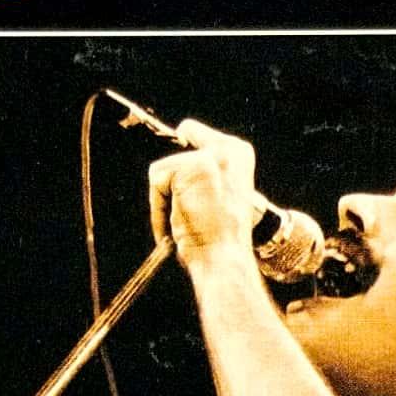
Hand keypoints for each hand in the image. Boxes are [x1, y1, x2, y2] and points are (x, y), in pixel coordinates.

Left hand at [148, 120, 257, 267]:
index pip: (197, 135)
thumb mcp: (217, 199)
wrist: (224, 260)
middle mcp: (228, 149)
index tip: (183, 134)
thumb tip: (179, 149)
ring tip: (186, 224)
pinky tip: (179, 224)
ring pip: (163, 172)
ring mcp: (210, 156)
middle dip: (171, 189)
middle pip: (175, 158)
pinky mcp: (190, 167)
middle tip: (187, 215)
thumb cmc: (220, 240)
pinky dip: (158, 208)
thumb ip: (203, 176)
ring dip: (165, 203)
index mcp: (239, 155)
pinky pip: (156, 183)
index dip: (187, 144)